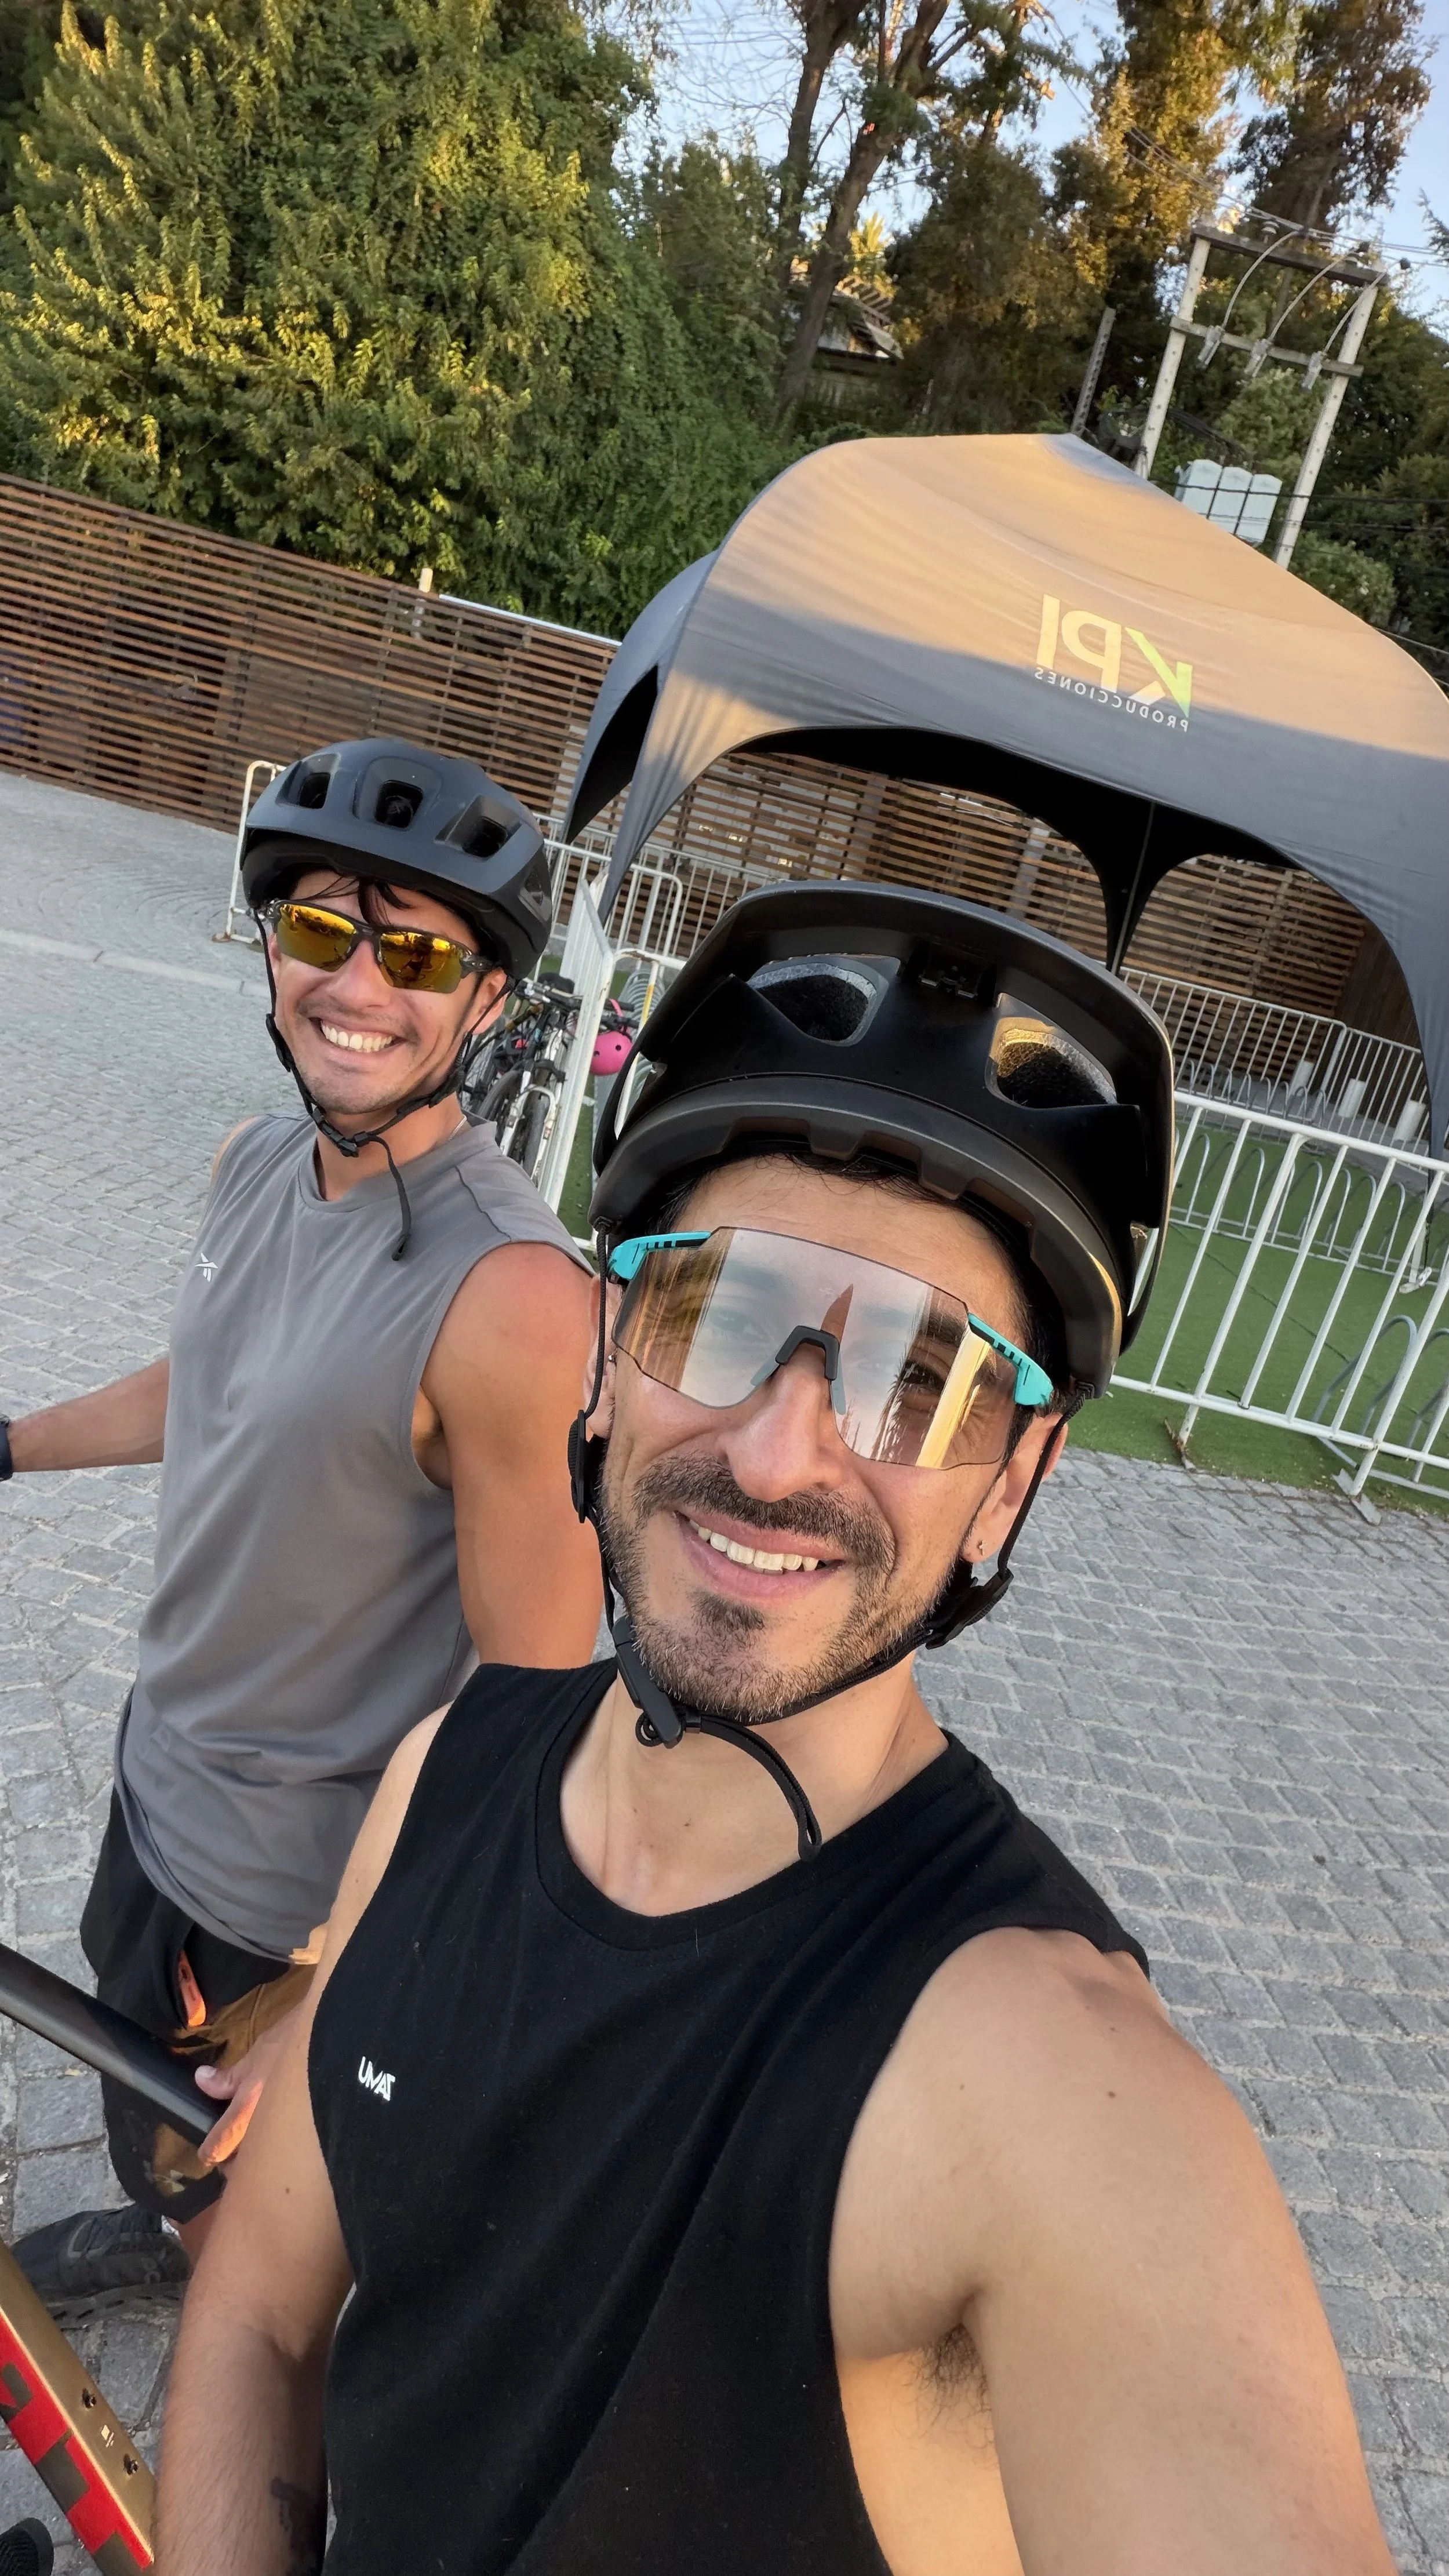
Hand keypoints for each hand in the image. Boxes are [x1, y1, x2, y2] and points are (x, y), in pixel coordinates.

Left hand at [193, 2006, 299, 2168]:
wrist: (341, 2039)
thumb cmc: (295, 2040)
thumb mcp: (259, 2053)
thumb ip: (230, 2076)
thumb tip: (201, 2081)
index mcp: (246, 2111)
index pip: (218, 2147)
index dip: (209, 2153)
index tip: (209, 2152)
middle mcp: (264, 2130)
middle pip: (241, 2168)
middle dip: (235, 2164)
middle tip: (235, 2153)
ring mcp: (287, 2137)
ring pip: (264, 2164)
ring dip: (258, 2160)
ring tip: (259, 2149)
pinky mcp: (309, 2135)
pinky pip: (286, 2154)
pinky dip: (281, 2152)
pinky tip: (286, 2141)